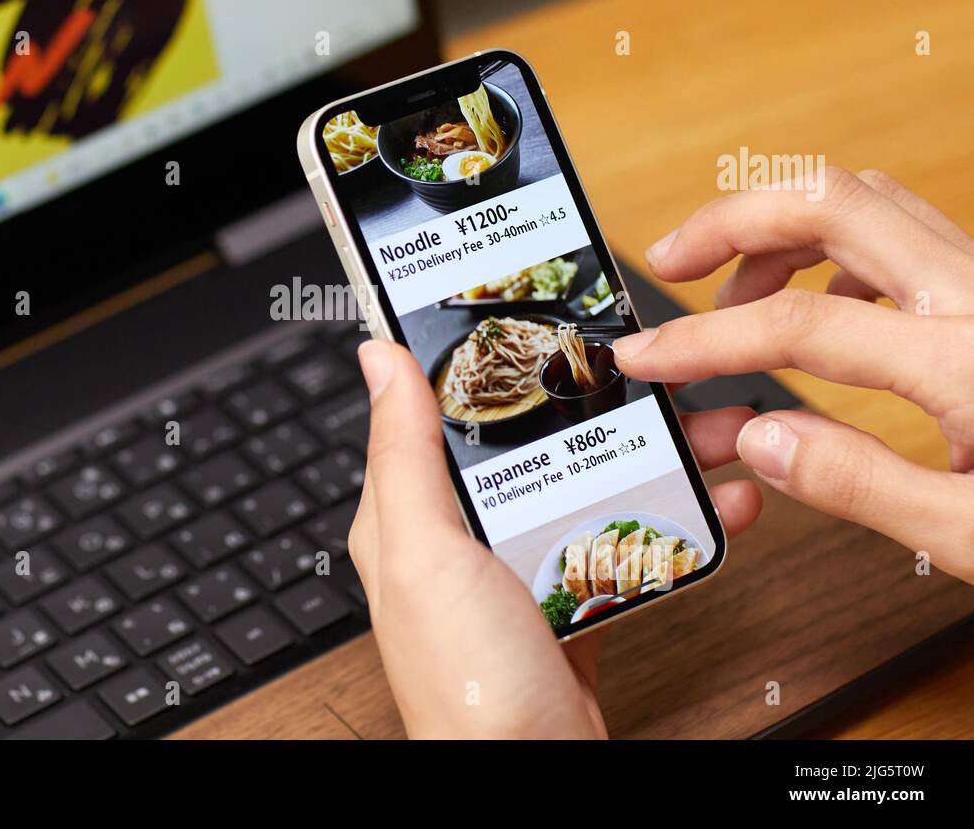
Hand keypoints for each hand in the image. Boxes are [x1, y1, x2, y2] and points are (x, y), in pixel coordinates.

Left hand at [351, 340, 761, 738]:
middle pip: (534, 445)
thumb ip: (404, 453)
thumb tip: (377, 357)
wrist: (534, 777)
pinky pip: (622, 542)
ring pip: (589, 485)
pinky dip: (672, 520)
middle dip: (600, 406)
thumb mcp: (424, 551)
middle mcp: (462, 537)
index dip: (486, 364)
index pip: (440, 412)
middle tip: (662, 375)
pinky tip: (717, 504)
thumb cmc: (465, 684)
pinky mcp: (572, 602)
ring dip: (655, 455)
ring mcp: (520, 569)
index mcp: (411, 514)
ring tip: (715, 431)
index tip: (538, 319)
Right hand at [613, 167, 973, 581]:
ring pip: (869, 204)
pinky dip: (833, 256)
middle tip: (668, 261)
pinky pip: (902, 238)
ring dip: (781, 232)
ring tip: (731, 290)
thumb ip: (863, 485)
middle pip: (831, 200)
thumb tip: (762, 438)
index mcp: (970, 363)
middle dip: (729, 219)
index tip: (647, 359)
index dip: (701, 340)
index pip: (796, 328)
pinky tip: (817, 311)